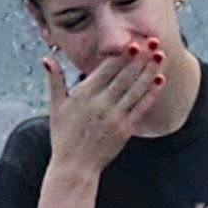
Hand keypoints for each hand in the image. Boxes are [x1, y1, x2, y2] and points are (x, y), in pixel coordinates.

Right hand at [44, 41, 162, 174]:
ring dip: (149, 71)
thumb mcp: (55, 107)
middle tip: (152, 41)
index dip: (122, 55)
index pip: (106, 69)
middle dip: (140, 57)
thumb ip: (55, 81)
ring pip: (135, 89)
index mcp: (84, 94)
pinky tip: (159, 80)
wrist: (74, 167)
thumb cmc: (63, 136)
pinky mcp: (125, 130)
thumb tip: (47, 59)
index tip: (133, 42)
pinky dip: (150, 94)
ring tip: (160, 55)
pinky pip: (140, 108)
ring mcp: (114, 117)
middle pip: (124, 76)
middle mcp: (100, 103)